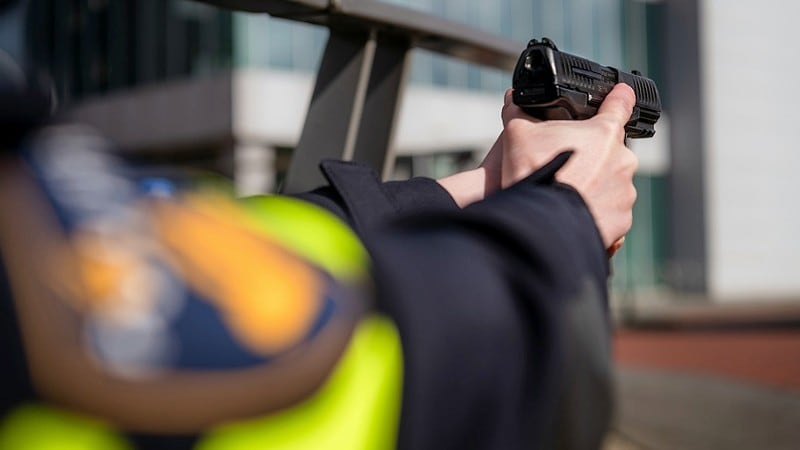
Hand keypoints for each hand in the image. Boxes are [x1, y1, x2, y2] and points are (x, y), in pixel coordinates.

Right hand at [496, 83, 638, 248]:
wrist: (539, 223)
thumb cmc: (533, 174)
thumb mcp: (518, 135)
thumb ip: (518, 112)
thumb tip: (513, 98)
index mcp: (604, 133)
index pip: (621, 104)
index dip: (620, 96)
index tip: (623, 93)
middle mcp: (622, 160)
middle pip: (610, 151)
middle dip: (591, 156)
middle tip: (565, 165)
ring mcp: (625, 192)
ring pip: (611, 183)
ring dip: (594, 185)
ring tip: (566, 193)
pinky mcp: (621, 220)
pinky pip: (610, 212)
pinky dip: (595, 212)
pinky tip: (573, 212)